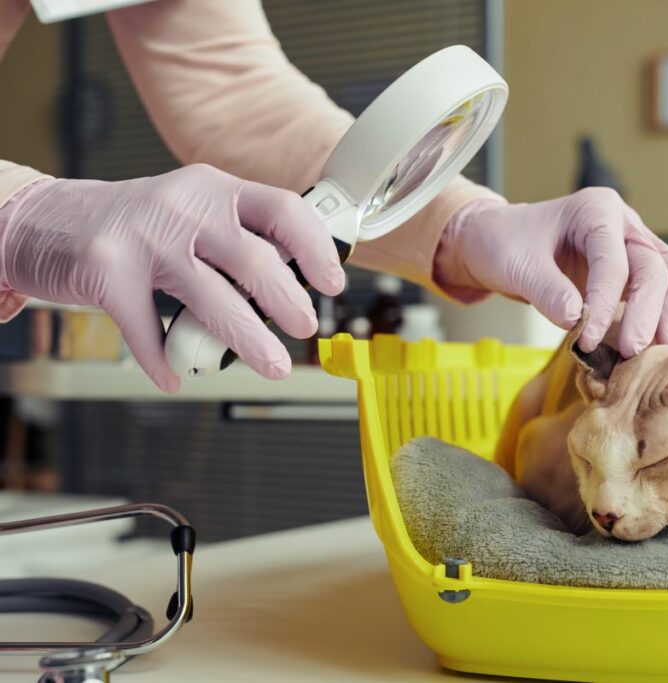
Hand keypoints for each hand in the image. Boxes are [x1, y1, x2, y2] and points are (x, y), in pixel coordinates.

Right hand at [0, 164, 345, 391]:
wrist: (44, 219)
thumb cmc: (135, 224)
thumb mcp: (192, 211)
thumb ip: (238, 236)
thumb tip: (297, 282)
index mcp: (215, 188)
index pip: (282, 209)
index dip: (315, 247)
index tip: (333, 283)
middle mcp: (184, 206)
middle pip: (254, 260)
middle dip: (288, 303)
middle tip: (304, 328)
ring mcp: (144, 238)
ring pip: (212, 299)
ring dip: (249, 341)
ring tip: (273, 365)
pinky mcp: (107, 272)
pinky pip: (147, 330)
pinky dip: (164, 360)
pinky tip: (174, 377)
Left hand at [434, 187, 667, 356]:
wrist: (498, 242)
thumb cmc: (506, 246)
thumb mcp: (516, 265)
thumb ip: (546, 290)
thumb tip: (577, 317)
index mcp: (596, 209)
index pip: (613, 258)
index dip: (603, 300)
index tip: (585, 337)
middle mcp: (622, 222)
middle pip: (653, 266)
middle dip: (647, 309)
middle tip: (634, 349)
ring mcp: (633, 242)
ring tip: (667, 342)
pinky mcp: (635, 265)